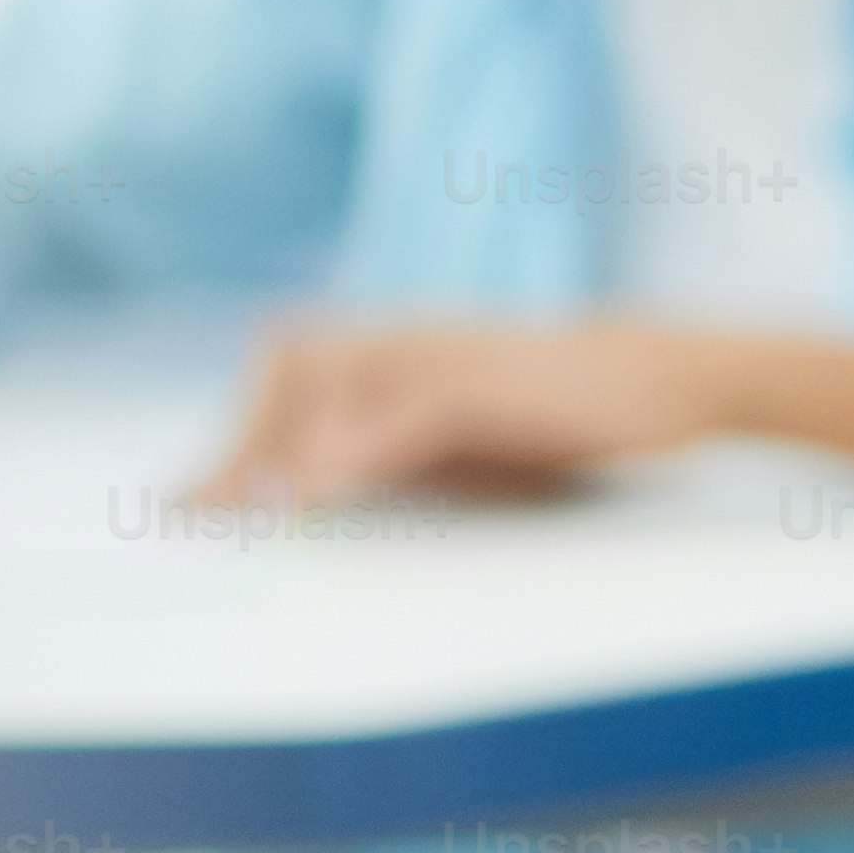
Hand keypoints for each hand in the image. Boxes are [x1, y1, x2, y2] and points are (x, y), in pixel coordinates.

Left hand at [196, 317, 720, 507]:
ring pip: (332, 381)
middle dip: (245, 443)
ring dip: (279, 448)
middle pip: (293, 366)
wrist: (667, 380)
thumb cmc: (561, 420)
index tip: (186, 503)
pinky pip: (396, 412)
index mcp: (399, 347)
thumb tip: (299, 503)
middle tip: (202, 516)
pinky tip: (315, 494)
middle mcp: (409, 336)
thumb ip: (384, 457)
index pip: (290, 369)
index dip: (238, 434)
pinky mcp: (479, 382)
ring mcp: (444, 352)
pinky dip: (348, 452)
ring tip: (243, 513)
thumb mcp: (459, 442)